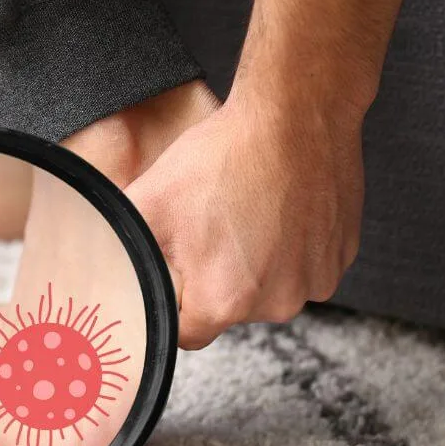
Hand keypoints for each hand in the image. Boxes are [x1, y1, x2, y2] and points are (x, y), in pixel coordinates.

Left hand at [125, 73, 366, 349]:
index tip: (177, 267)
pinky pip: (304, 265)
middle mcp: (276, 304)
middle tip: (210, 225)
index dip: (174, 301)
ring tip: (246, 210)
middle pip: (230, 309)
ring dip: (256, 261)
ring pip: (269, 287)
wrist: (294, 115)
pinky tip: (278, 207)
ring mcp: (315, 281)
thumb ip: (124, 248)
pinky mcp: (340, 257)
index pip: (186, 331)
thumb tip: (104, 271)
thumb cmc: (222, 157)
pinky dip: (291, 245)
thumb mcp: (149, 201)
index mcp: (223, 302)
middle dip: (215, 277)